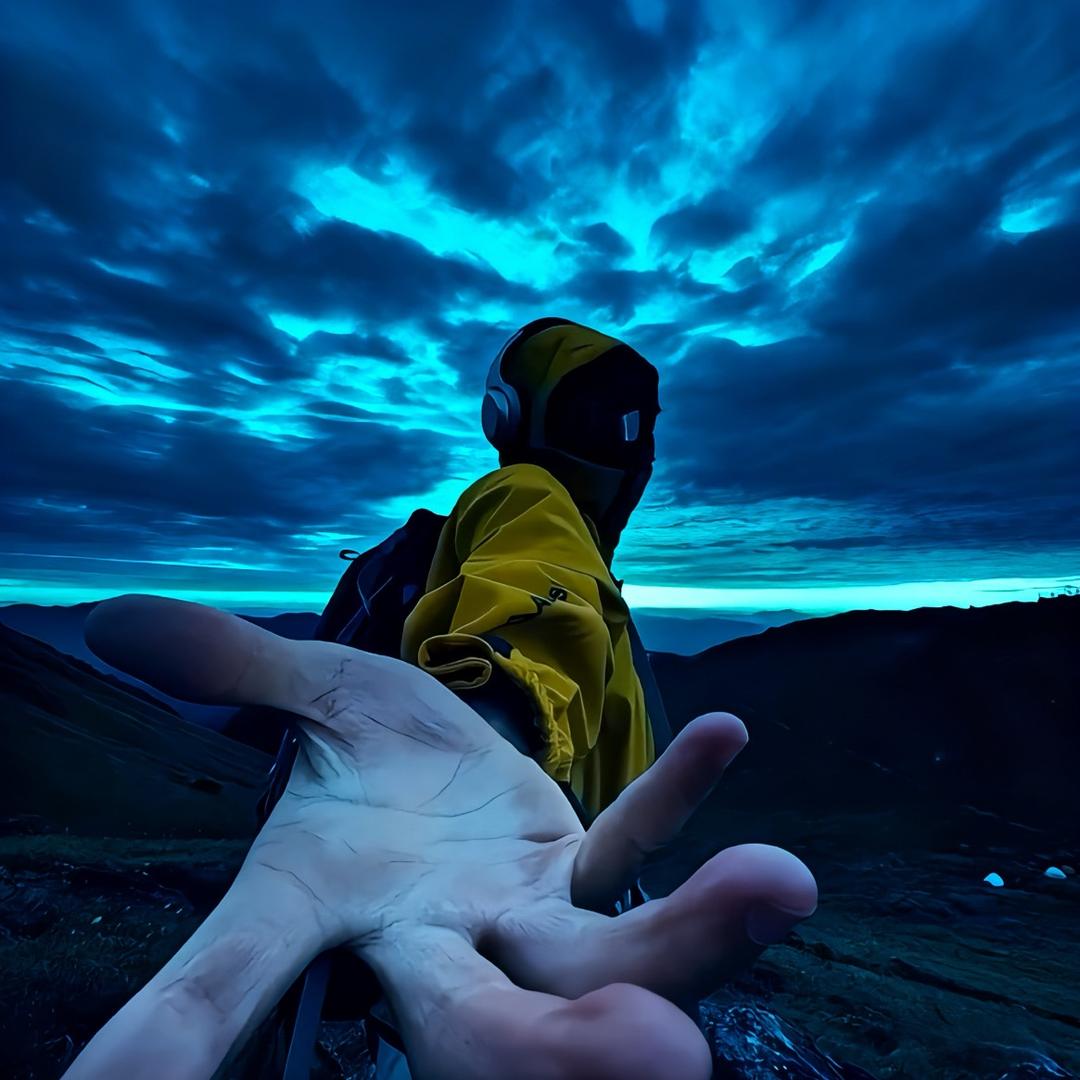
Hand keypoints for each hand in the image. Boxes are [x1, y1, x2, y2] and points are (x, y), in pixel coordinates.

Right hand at [68, 596, 816, 1079]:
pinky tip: (727, 735)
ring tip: (781, 883)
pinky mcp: (580, 867)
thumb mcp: (302, 703)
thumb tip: (113, 618)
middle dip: (560, 1054)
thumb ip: (229, 667)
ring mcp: (526, 916)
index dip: (181, 1041)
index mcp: (329, 917)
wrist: (428, 759)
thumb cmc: (356, 756)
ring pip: (606, 950)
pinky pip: (633, 839)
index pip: (237, 987)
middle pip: (488, 1025)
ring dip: (689, 934)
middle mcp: (434, 946)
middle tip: (663, 1065)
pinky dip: (674, 797)